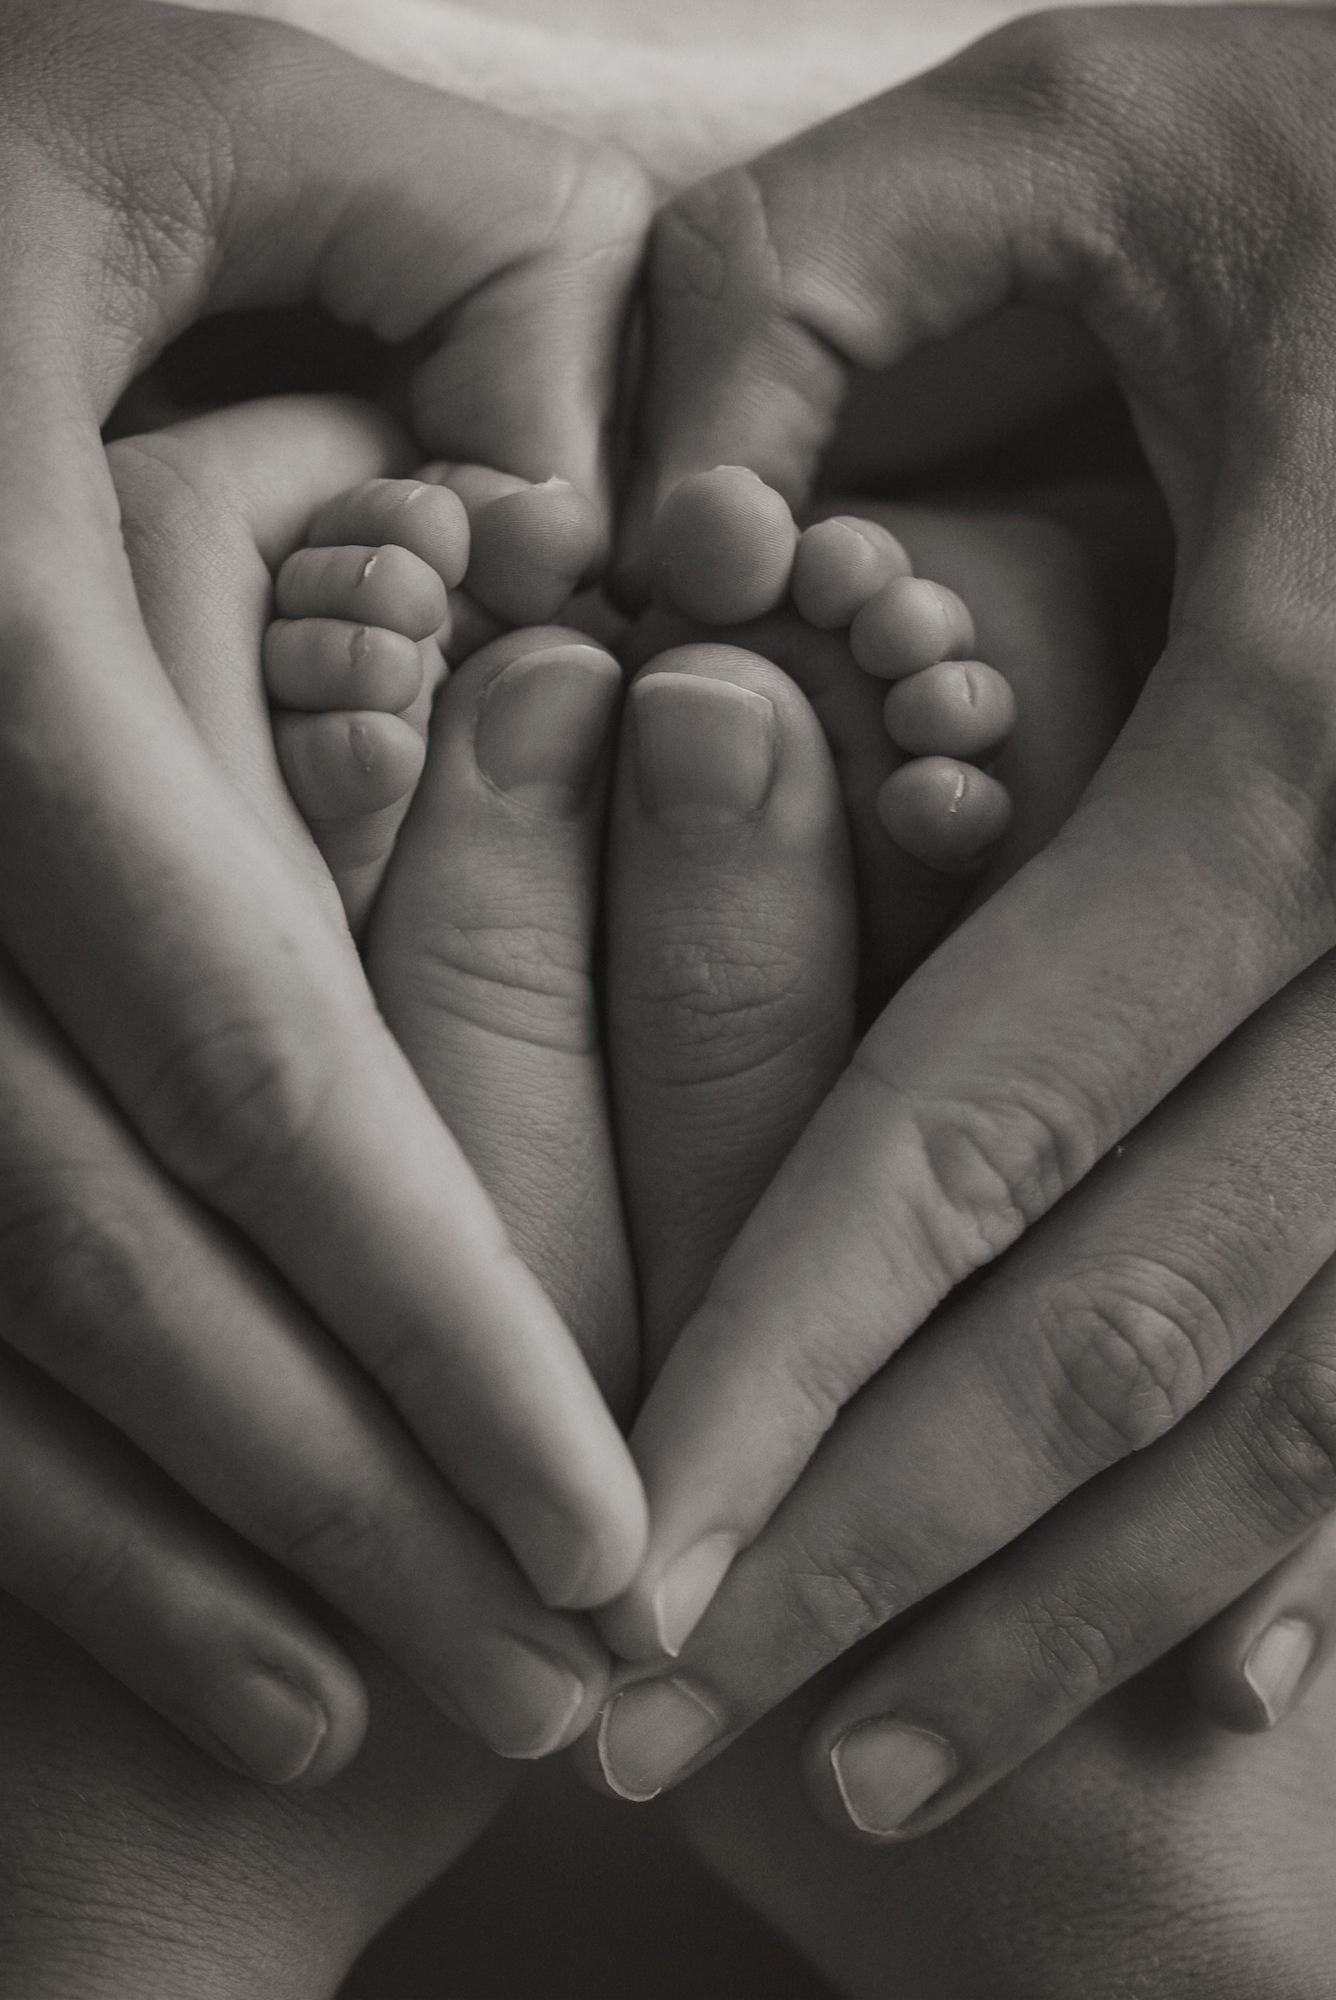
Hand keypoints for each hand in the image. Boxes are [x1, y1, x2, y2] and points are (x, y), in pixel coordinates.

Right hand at [0, 0, 653, 1764]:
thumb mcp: (203, 112)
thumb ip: (462, 280)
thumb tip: (634, 534)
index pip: (252, 1047)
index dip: (437, 1305)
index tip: (612, 1503)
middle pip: (114, 1250)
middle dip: (343, 1488)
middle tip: (563, 1666)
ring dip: (204, 1554)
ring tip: (415, 1710)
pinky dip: (47, 1515)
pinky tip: (233, 1649)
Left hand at [603, 0, 1335, 1707]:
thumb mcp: (1089, 130)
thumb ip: (806, 314)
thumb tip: (643, 576)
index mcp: (1319, 725)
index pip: (988, 1111)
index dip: (793, 1351)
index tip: (628, 1553)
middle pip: (1140, 1326)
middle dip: (893, 1551)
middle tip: (657, 1724)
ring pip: (1302, 1400)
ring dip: (1074, 1610)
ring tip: (859, 1776)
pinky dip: (1285, 1540)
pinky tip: (1173, 1686)